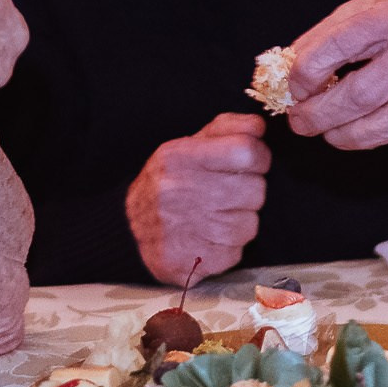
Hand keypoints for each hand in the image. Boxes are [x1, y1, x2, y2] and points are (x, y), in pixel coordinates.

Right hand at [126, 112, 267, 284]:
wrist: (128, 230)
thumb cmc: (168, 183)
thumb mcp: (188, 145)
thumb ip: (226, 129)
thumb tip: (258, 125)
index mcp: (181, 157)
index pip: (246, 152)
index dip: (258, 157)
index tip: (250, 162)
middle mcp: (182, 191)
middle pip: (255, 189)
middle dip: (249, 190)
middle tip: (228, 192)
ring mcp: (188, 229)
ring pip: (249, 223)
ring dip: (239, 220)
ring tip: (216, 215)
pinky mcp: (194, 260)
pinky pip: (236, 251)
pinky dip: (228, 246)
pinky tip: (208, 237)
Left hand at [284, 0, 387, 190]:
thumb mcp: (370, 0)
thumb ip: (329, 32)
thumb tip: (287, 66)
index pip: (340, 45)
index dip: (307, 72)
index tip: (293, 87)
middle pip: (364, 93)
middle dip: (321, 115)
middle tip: (300, 122)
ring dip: (357, 138)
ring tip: (331, 137)